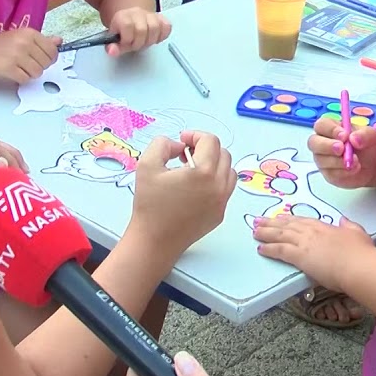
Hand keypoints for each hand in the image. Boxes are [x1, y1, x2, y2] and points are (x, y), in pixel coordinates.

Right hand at [0, 28, 62, 83]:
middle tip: (26, 63)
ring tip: (18, 67)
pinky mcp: (10, 68)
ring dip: (29, 74)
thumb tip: (59, 41)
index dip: (49, 58)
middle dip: (38, 66)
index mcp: (29, 32)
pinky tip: (12, 72)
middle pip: (46, 63)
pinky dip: (20, 79)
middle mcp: (25, 42)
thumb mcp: (21, 37)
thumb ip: (42, 40)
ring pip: (37, 73)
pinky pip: (25, 79)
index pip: (52, 50)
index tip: (40, 59)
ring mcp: (17, 55)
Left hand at [106, 7, 171, 55]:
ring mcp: (150, 14)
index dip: (127, 39)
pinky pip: (167, 26)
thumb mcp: (114, 41)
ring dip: (150, 40)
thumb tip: (112, 51)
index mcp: (122, 16)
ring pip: (156, 27)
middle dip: (139, 43)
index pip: (127, 26)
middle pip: (142, 29)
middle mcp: (136, 13)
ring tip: (145, 42)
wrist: (130, 19)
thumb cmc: (123, 32)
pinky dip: (163, 35)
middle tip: (135, 45)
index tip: (126, 44)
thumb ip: (112, 47)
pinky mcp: (161, 18)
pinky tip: (155, 38)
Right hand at [128, 132, 235, 256]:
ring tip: (192, 170)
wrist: (155, 240)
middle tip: (186, 153)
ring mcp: (222, 202)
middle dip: (205, 148)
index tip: (182, 140)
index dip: (195, 135)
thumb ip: (163, 144)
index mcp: (203, 172)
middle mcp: (219, 186)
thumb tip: (180, 146)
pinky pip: (225, 189)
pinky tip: (195, 187)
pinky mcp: (220, 214)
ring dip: (213, 164)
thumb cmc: (149, 204)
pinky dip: (214, 181)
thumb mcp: (147, 165)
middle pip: (223, 153)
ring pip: (228, 171)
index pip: (210, 141)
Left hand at [253, 214, 373, 292]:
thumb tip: (344, 220)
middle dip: (271, 223)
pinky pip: (279, 250)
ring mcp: (303, 242)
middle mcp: (311, 232)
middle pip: (286, 225)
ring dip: (265, 233)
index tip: (280, 218)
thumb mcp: (357, 233)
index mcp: (324, 226)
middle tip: (258, 221)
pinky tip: (260, 249)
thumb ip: (349, 226)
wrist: (358, 265)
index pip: (302, 221)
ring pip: (279, 235)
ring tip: (254, 232)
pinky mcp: (299, 256)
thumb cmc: (361, 252)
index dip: (289, 219)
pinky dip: (269, 249)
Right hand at [306, 116, 375, 189]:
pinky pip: (331, 174)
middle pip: (313, 142)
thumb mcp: (372, 136)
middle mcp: (322, 142)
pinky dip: (343, 172)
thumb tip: (354, 139)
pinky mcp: (328, 174)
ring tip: (356, 161)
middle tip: (341, 149)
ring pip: (321, 160)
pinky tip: (355, 169)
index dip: (330, 130)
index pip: (322, 125)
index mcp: (330, 128)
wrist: (373, 164)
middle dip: (326, 146)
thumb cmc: (367, 145)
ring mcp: (323, 159)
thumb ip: (365, 134)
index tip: (344, 136)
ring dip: (337, 161)